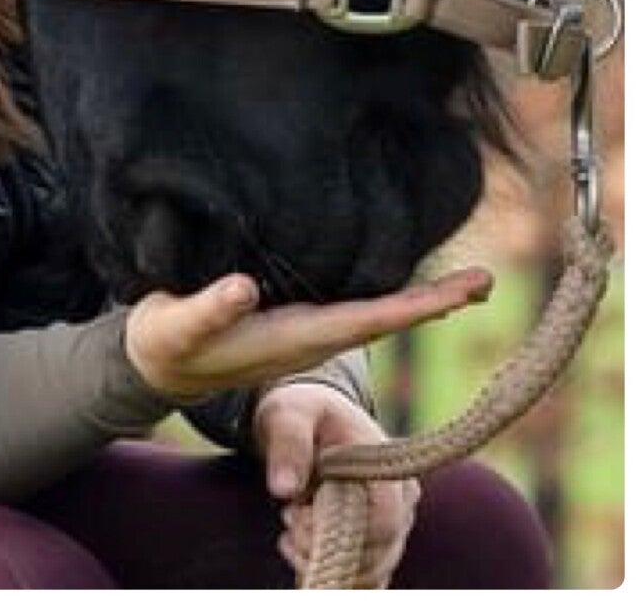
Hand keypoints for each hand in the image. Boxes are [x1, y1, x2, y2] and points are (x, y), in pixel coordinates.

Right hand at [123, 266, 490, 401]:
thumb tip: (245, 287)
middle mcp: (309, 337)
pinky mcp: (294, 320)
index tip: (458, 296)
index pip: (365, 321)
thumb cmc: (167, 343)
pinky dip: (387, 296)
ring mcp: (305, 332)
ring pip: (374, 316)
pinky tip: (399, 281)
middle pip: (385, 321)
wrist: (158, 364)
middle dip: (434, 302)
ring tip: (464, 284)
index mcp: (292, 338)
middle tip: (486, 281)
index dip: (412, 307)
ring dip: (419, 300)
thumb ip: (210, 310)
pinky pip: (354, 307)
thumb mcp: (179, 327)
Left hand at [257, 382, 416, 586]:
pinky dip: (330, 572)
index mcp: (388, 466)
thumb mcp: (289, 413)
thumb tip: (283, 489)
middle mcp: (401, 500)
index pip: (385, 521)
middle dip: (325, 547)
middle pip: (379, 553)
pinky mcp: (376, 542)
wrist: (309, 418)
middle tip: (287, 518)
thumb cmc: (304, 411)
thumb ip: (288, 444)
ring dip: (323, 561)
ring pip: (371, 570)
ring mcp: (392, 525)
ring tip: (288, 532)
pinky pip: (363, 576)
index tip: (295, 514)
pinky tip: (295, 550)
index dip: (340, 530)